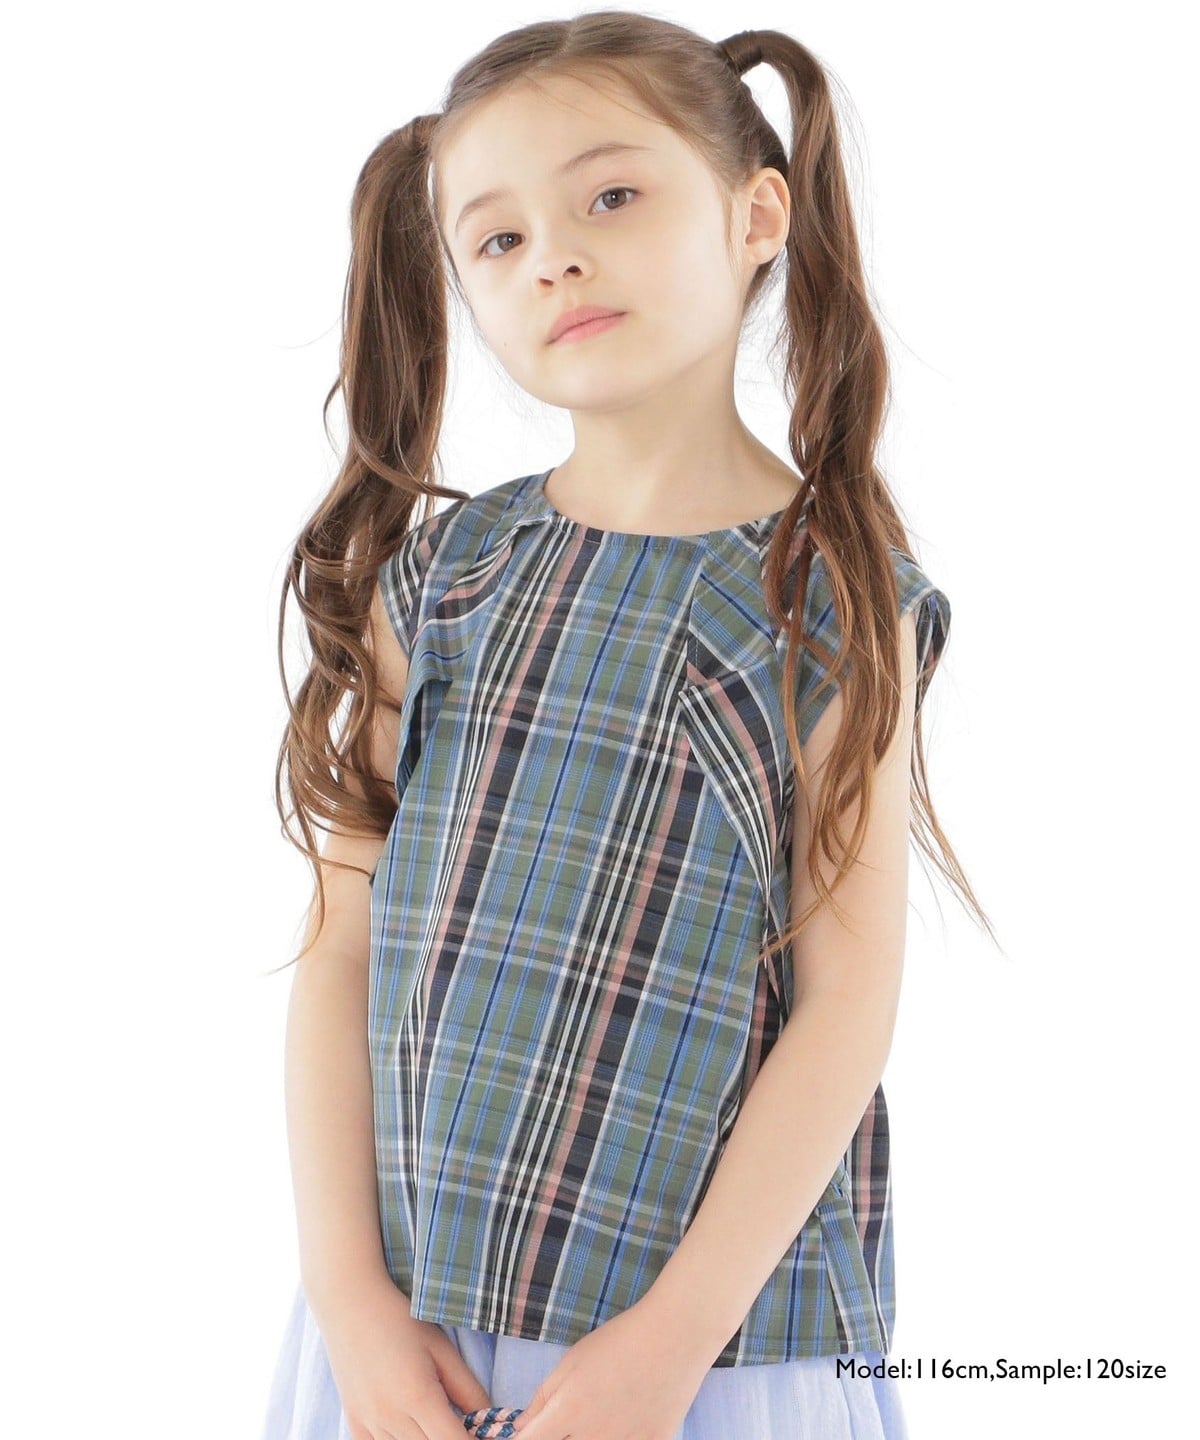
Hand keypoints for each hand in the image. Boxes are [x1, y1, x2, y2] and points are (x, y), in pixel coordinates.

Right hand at [315, 1271, 495, 1439]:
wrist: (351, 1304)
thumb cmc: (401, 1320)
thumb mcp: (442, 1348)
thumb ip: (468, 1388)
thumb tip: (487, 1418)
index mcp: (418, 1396)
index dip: (469, 1439)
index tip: (476, 1430)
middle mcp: (391, 1417)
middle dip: (447, 1436)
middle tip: (454, 1418)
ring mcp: (369, 1423)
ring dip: (423, 1439)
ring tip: (429, 1415)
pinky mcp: (354, 1423)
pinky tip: (407, 1424)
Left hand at [507, 1298, 711, 1439]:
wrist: (674, 1336)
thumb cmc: (619, 1341)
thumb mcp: (572, 1360)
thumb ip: (544, 1397)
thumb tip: (522, 1427)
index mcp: (568, 1413)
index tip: (528, 1434)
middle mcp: (593, 1437)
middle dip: (559, 1435)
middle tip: (573, 1415)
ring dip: (588, 1437)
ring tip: (603, 1410)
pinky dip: (623, 1437)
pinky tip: (627, 1418)